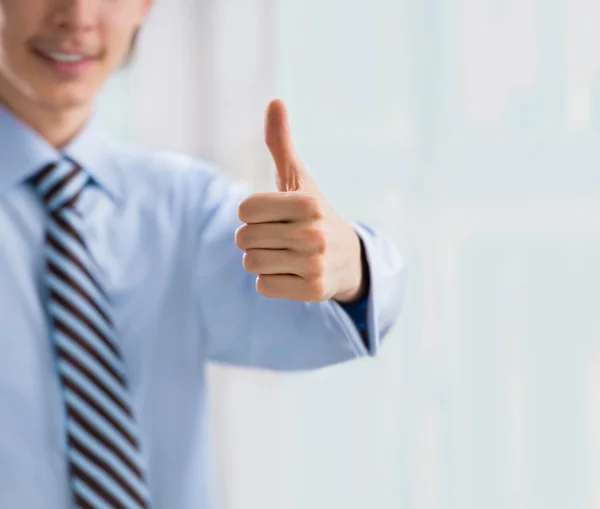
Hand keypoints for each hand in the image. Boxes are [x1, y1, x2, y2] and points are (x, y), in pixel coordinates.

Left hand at [234, 99, 365, 302]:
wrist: (347, 259)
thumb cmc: (312, 214)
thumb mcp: (298, 179)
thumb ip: (280, 144)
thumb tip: (274, 101)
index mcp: (308, 203)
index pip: (244, 210)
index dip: (252, 214)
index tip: (274, 215)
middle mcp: (314, 233)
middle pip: (243, 238)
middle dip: (255, 238)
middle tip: (281, 237)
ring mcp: (315, 264)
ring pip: (251, 263)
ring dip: (262, 260)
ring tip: (288, 255)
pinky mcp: (313, 291)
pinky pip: (263, 286)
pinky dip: (271, 282)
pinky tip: (293, 274)